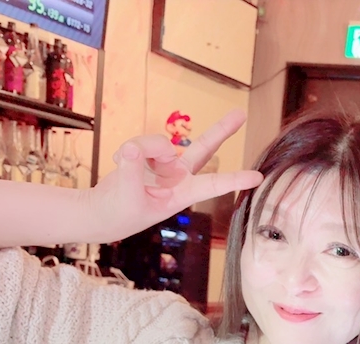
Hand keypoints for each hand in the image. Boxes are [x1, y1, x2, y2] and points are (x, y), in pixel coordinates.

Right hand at [81, 110, 262, 242]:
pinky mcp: (148, 155)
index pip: (213, 185)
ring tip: (127, 165)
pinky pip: (140, 142)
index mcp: (182, 194)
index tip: (258, 177)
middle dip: (221, 130)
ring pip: (158, 142)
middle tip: (241, 114)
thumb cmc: (118, 214)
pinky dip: (128, 150)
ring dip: (141, 148)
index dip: (235, 180)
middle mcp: (178, 177)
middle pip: (204, 149)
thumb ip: (134, 169)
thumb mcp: (127, 195)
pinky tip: (122, 162)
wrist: (100, 213)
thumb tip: (134, 148)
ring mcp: (164, 165)